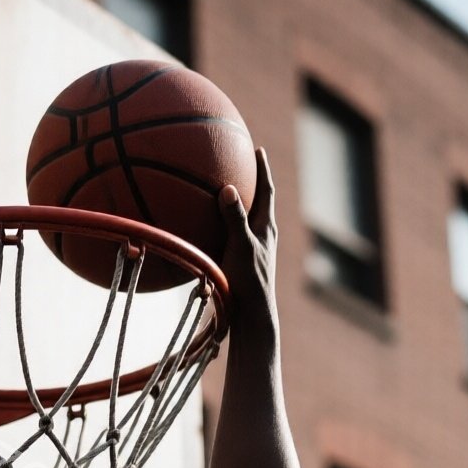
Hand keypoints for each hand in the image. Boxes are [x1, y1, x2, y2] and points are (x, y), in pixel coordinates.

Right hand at [217, 147, 277, 332]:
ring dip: (235, 204)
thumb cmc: (249, 282)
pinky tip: (201, 229)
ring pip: (243, 220)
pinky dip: (217, 227)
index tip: (257, 149)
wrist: (251, 317)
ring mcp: (251, 250)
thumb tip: (228, 188)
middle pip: (257, 201)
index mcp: (264, 228)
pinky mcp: (240, 264)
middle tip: (241, 162)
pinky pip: (228, 237)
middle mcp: (260, 236)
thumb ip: (234, 219)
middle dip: (250, 181)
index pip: (266, 191)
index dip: (262, 169)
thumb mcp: (241, 247)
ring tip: (221, 190)